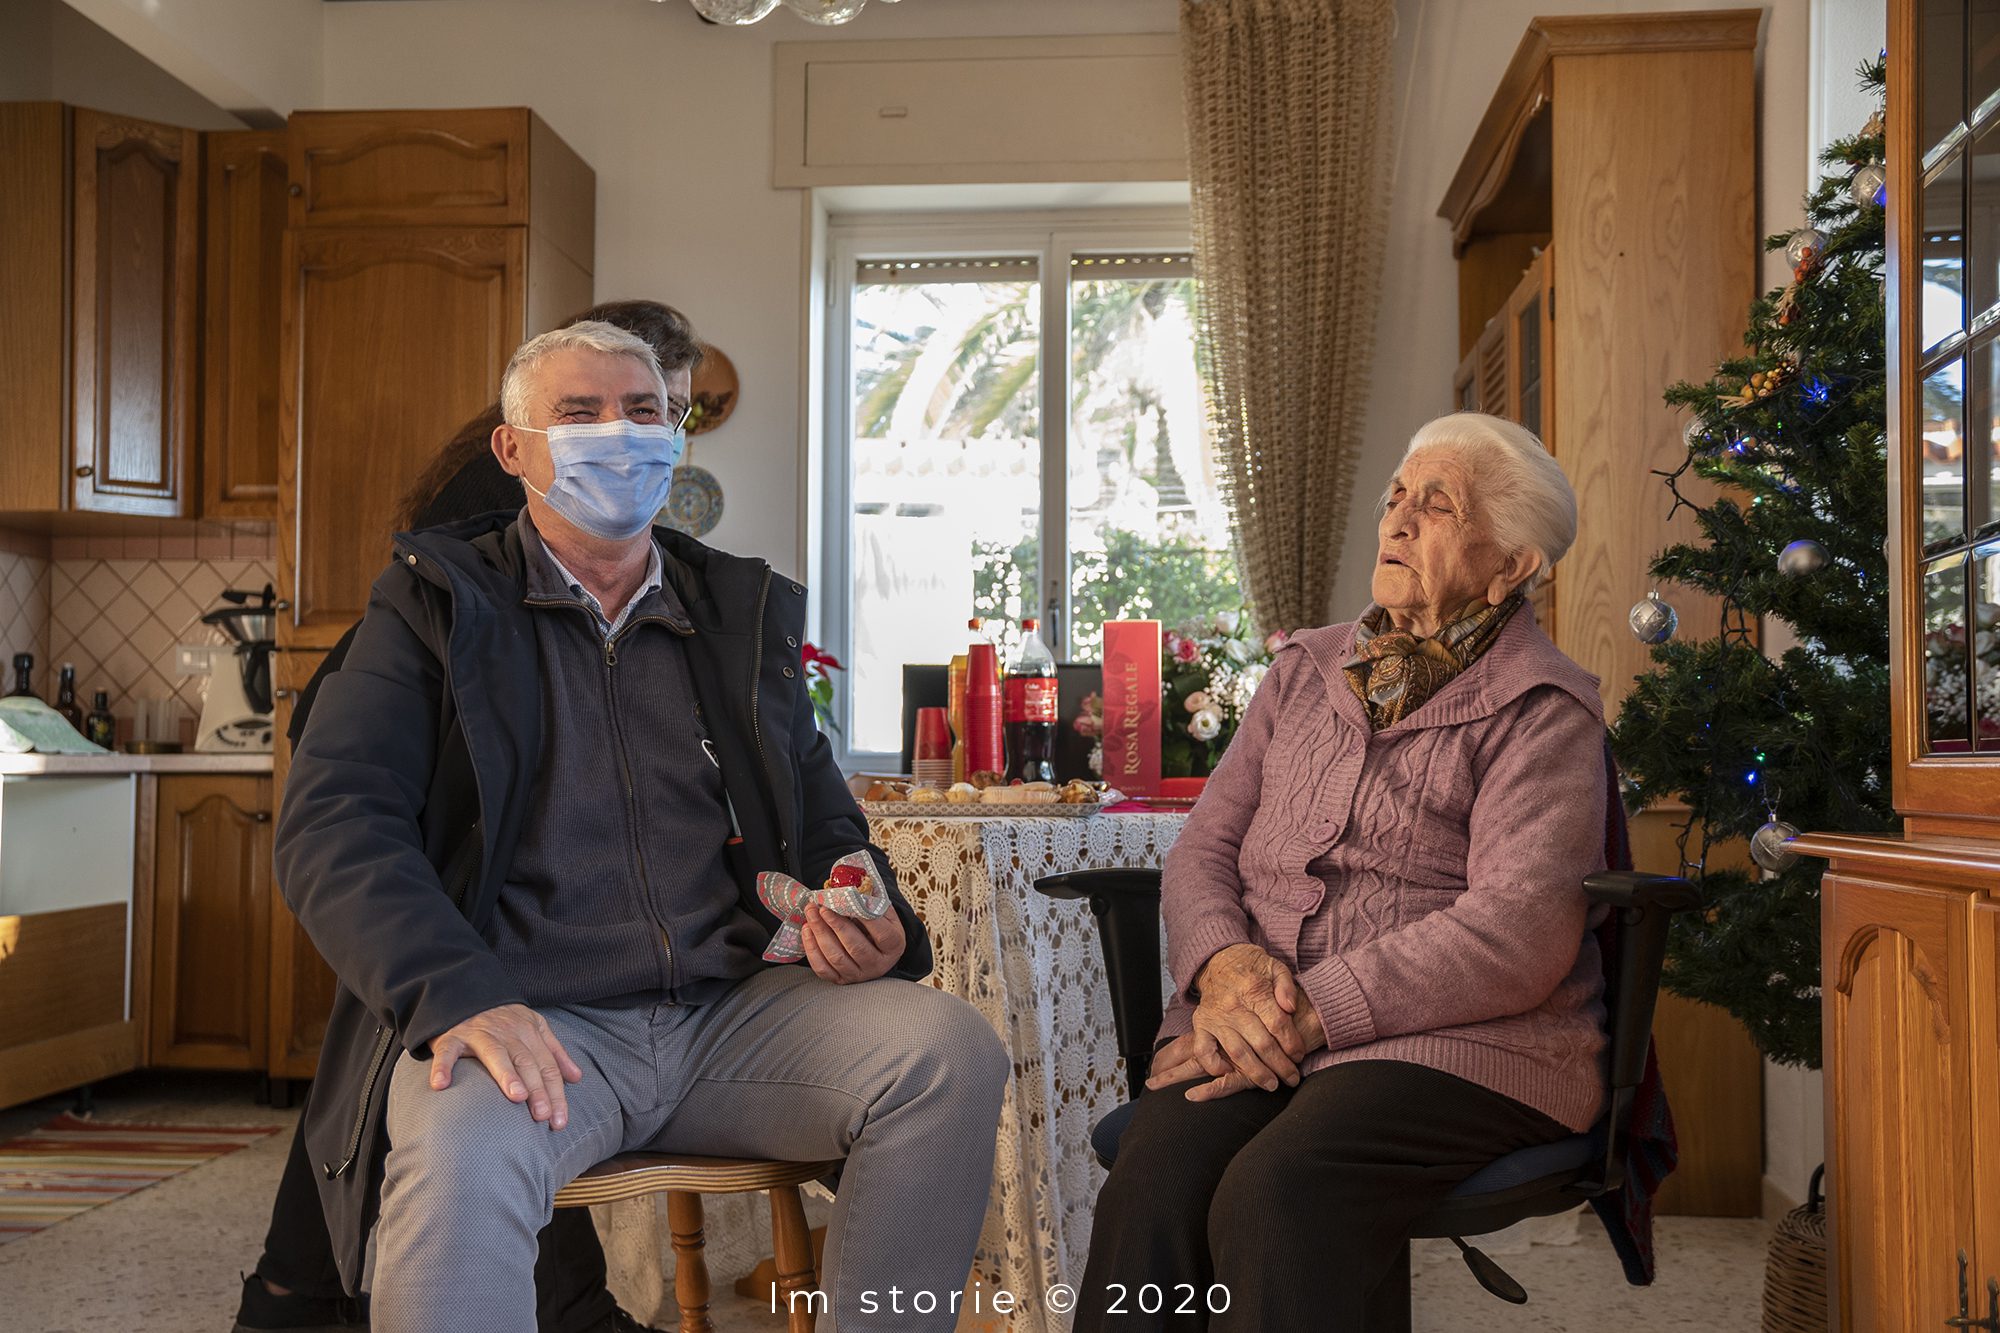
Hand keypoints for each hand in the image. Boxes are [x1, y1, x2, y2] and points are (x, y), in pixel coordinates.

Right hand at [429, 1004, 583, 1128]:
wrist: (466, 991)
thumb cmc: (502, 1019)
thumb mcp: (534, 1027)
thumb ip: (555, 1052)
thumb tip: (577, 1078)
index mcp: (529, 1033)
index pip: (547, 1066)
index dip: (556, 1093)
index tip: (559, 1121)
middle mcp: (507, 1032)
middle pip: (526, 1063)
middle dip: (537, 1089)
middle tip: (543, 1115)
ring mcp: (479, 1033)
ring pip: (496, 1054)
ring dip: (507, 1075)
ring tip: (517, 1096)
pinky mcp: (451, 1036)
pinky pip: (447, 1052)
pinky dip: (443, 1066)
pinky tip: (441, 1085)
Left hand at [801, 900, 905, 983]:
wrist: (875, 947)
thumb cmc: (879, 925)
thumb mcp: (882, 911)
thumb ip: (870, 901)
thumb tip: (848, 887)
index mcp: (894, 945)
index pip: (881, 933)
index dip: (863, 917)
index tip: (847, 902)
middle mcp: (878, 964)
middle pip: (855, 947)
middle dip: (835, 925)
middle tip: (821, 907)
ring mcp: (859, 974)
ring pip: (836, 958)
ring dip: (820, 934)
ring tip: (811, 914)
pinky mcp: (842, 980)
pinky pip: (823, 969)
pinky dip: (811, 950)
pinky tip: (807, 931)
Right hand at [1186, 944, 1308, 1091]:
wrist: (1219, 959)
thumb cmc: (1252, 968)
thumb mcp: (1276, 968)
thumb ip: (1287, 987)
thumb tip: (1291, 1008)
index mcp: (1254, 989)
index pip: (1278, 1024)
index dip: (1292, 1043)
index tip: (1300, 1055)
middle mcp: (1233, 1005)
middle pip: (1261, 1043)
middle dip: (1280, 1065)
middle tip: (1292, 1078)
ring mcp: (1215, 1016)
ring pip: (1237, 1052)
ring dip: (1256, 1073)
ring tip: (1271, 1085)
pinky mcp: (1201, 1024)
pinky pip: (1203, 1051)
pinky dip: (1214, 1066)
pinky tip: (1230, 1072)